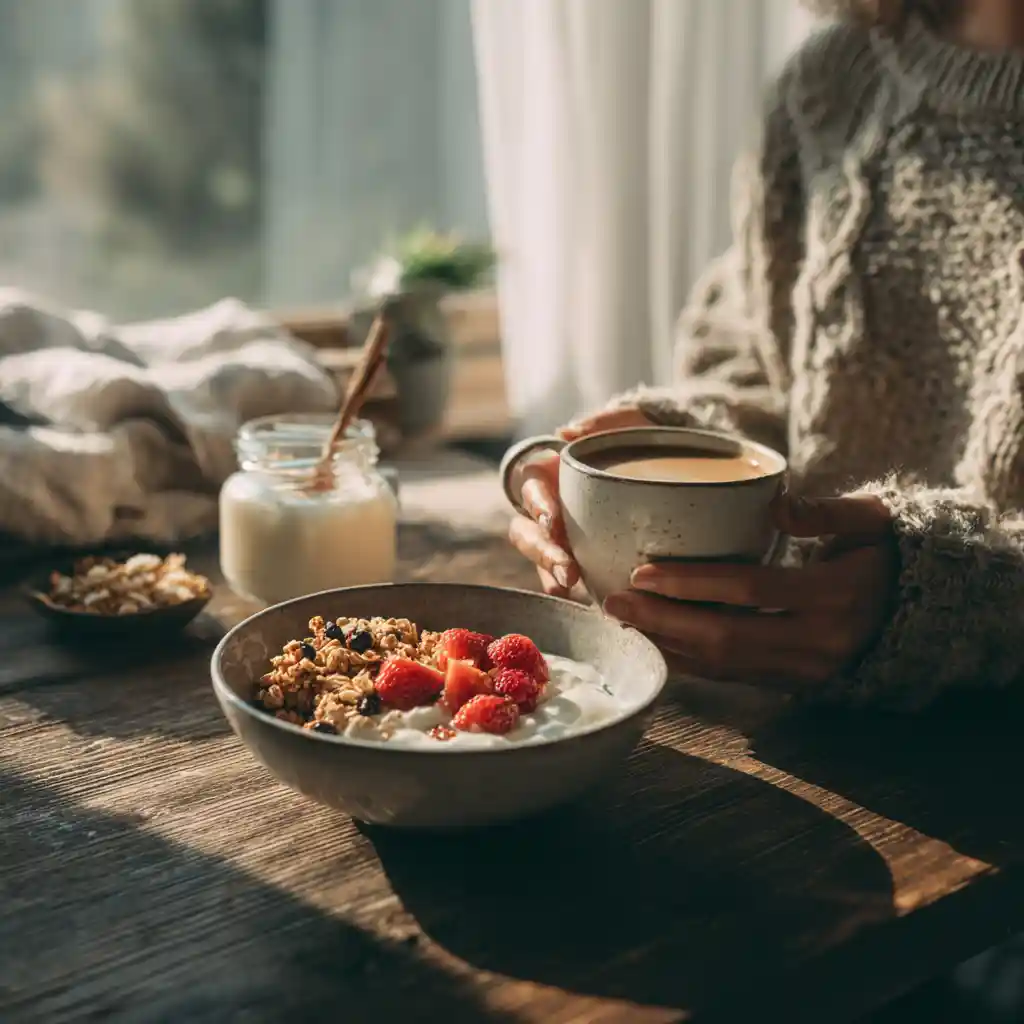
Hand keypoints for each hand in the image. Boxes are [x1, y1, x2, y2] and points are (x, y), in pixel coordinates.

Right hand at [507, 406, 650, 596]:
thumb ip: (602, 424)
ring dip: (551, 574)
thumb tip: (568, 432)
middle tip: (568, 571)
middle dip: (544, 553)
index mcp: (549, 474)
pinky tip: (588, 603)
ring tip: (571, 589)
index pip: (530, 487)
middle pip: (528, 532)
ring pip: (540, 560)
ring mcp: (558, 537)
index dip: (538, 505)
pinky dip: (572, 590)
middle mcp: (546, 508)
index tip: (554, 522)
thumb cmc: (636, 441)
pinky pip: (564, 578)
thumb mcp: (627, 424)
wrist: (664, 465)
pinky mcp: (578, 559)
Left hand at [603, 493, 897, 688]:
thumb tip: (774, 503)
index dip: (694, 582)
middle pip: (726, 636)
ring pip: (724, 665)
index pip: (750, 590)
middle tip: (614, 600)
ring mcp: (804, 669)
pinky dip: (689, 663)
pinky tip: (655, 645)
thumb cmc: (882, 553)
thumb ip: (823, 512)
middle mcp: (818, 641)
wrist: (919, 609)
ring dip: (668, 645)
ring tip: (623, 621)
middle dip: (664, 620)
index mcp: (835, 595)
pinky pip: (732, 676)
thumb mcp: (868, 521)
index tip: (644, 569)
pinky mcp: (791, 682)